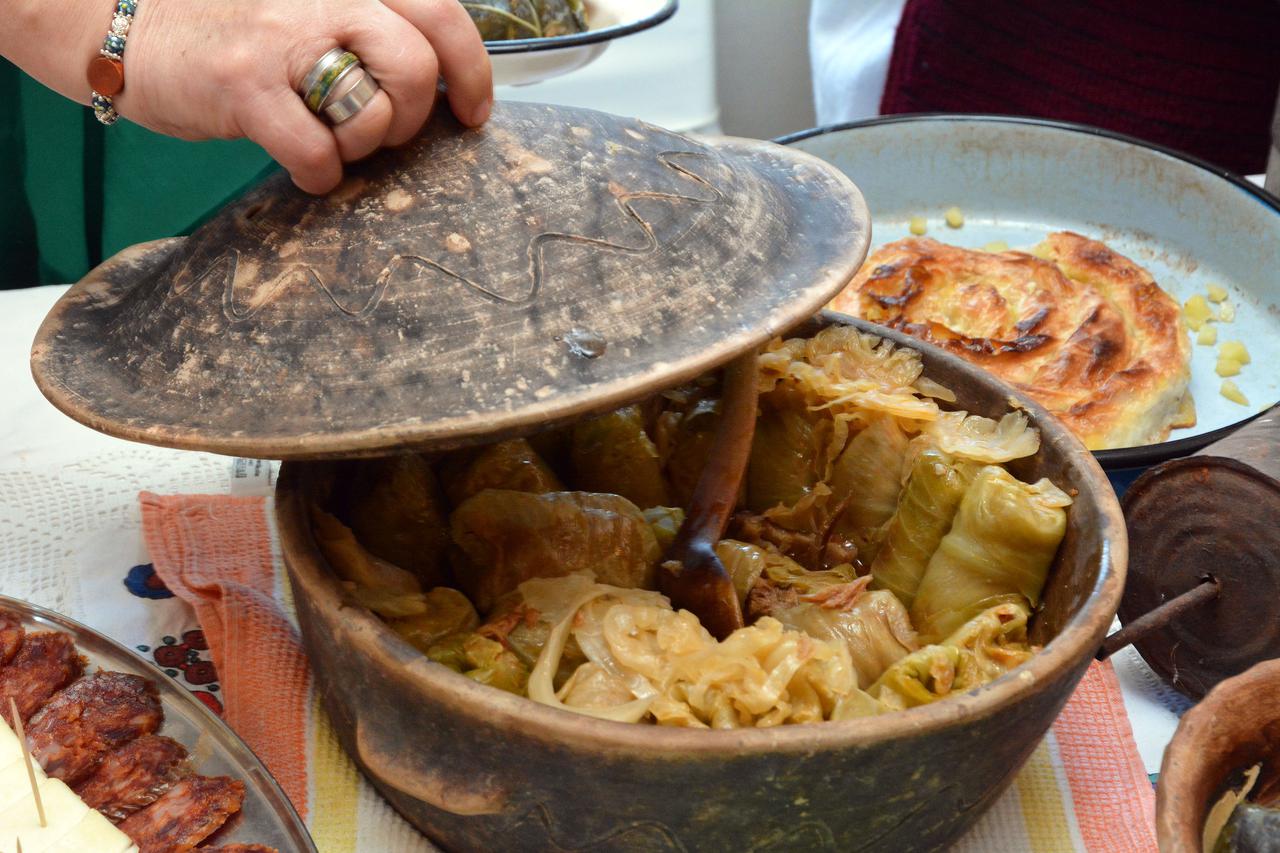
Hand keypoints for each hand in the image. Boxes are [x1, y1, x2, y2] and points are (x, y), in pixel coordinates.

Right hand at [116, 0, 492, 192]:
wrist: (122, 23)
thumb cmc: (228, 25)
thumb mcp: (309, 8)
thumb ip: (369, 27)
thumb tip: (439, 82)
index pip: (441, 13)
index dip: (472, 71)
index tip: (473, 110)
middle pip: (418, 68)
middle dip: (414, 117)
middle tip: (385, 130)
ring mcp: (283, 37)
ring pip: (375, 111)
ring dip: (363, 146)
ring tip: (329, 139)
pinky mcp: (244, 84)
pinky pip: (318, 152)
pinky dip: (321, 174)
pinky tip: (304, 167)